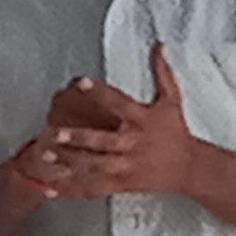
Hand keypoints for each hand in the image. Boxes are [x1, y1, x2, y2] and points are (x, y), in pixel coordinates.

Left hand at [15, 49, 202, 201]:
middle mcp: (132, 143)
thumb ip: (161, 71)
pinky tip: (51, 188)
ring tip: (47, 155)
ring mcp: (125, 166)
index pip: (118, 103)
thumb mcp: (171, 99)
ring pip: (94, 167)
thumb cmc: (176, 132)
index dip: (99, 92)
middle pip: (103, 141)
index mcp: (142, 120)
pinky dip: (71, 189)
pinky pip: (93, 188)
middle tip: (56, 132)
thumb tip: (157, 46)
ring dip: (69, 162)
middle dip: (79, 138)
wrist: (188, 168)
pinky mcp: (120, 183)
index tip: (80, 81)